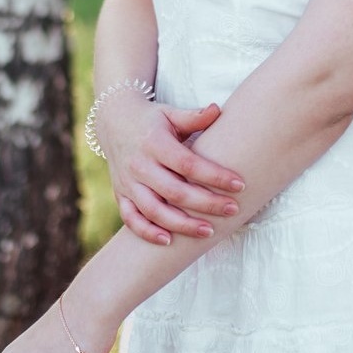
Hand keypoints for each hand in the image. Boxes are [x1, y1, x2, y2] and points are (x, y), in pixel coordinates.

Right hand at [95, 89, 245, 244]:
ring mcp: (128, 182)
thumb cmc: (152, 120)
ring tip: (208, 231)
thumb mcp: (170, 113)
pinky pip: (131, 219)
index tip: (239, 184)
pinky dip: (147, 232)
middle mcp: (139, 165)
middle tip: (233, 210)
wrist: (113, 122)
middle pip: (175, 191)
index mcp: (154, 143)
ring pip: (154, 210)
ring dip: (181, 224)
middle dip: (206, 203)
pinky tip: (169, 241)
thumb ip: (194, 116)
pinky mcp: (121, 195)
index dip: (214, 176)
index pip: (188, 164)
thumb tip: (217, 110)